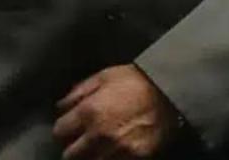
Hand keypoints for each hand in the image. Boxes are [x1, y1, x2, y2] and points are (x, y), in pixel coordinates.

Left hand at [53, 65, 178, 158]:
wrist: (170, 92)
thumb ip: (79, 92)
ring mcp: (117, 150)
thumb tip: (60, 107)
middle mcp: (98, 135)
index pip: (59, 131)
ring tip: (96, 149)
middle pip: (71, 155)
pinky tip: (112, 153)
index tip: (69, 127)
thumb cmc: (135, 80)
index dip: (63, 129)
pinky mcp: (134, 159)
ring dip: (90, 157)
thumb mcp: (104, 76)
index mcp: (88, 112)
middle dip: (73, 148)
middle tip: (80, 142)